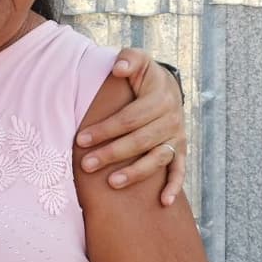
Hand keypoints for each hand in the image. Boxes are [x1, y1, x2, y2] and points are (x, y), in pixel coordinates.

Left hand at [75, 49, 185, 205]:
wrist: (166, 86)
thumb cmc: (142, 75)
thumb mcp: (137, 60)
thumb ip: (128, 59)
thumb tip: (118, 67)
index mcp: (160, 98)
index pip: (129, 118)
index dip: (105, 129)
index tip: (80, 139)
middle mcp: (172, 119)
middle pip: (140, 140)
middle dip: (112, 153)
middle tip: (86, 164)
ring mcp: (177, 137)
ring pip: (158, 158)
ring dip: (136, 172)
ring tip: (113, 183)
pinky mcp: (181, 150)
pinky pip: (180, 170)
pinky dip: (174, 186)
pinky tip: (163, 202)